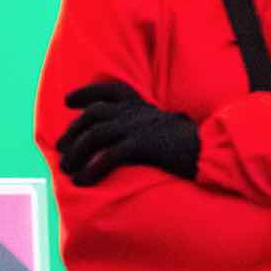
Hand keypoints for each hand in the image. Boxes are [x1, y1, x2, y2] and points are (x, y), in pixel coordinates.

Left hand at [56, 81, 199, 185]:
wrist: (210, 152)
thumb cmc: (187, 145)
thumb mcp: (162, 127)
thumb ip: (142, 127)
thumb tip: (121, 142)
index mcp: (141, 105)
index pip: (110, 90)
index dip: (86, 92)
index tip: (68, 101)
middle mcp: (136, 112)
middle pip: (93, 114)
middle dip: (72, 131)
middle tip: (60, 149)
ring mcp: (137, 127)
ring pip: (95, 134)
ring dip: (76, 152)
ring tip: (67, 169)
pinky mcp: (141, 145)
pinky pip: (108, 156)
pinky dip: (92, 168)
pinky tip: (83, 181)